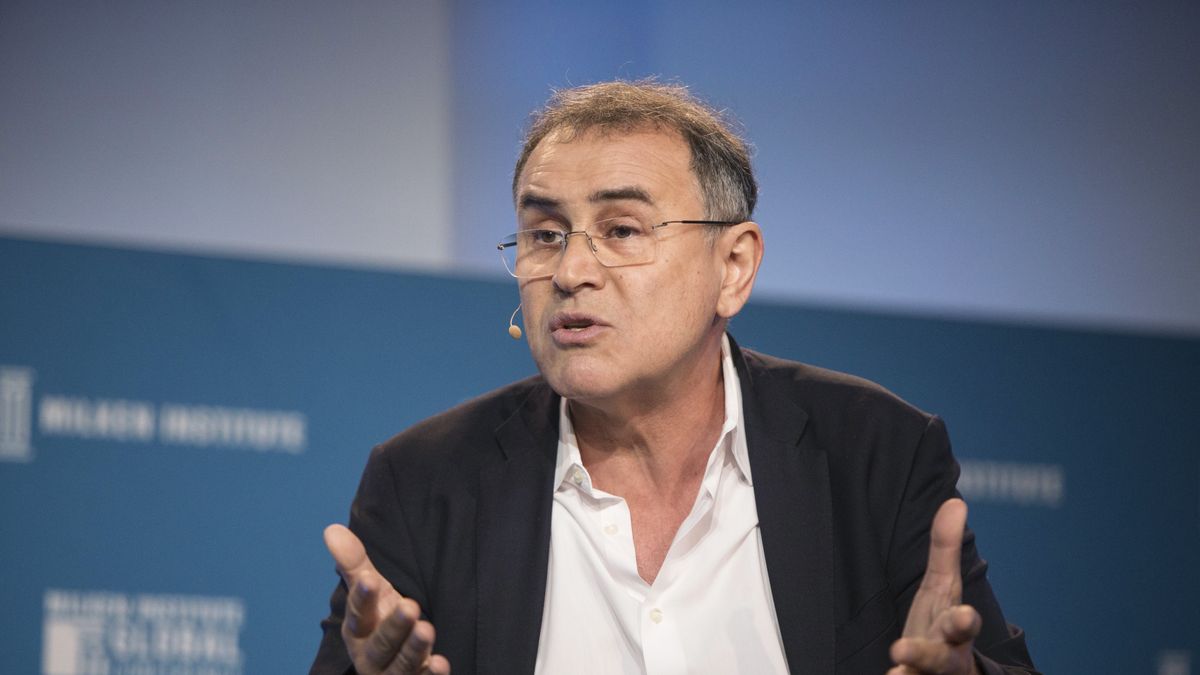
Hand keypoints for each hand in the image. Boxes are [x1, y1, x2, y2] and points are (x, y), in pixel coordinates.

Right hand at [324, 524, 450, 674]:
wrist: (397, 658)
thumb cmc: (381, 618)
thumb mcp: (372, 590)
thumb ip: (355, 563)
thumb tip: (331, 529)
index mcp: (358, 629)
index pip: (357, 614)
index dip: (362, 598)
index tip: (369, 579)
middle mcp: (372, 654)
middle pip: (380, 644)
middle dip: (393, 627)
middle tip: (410, 606)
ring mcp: (393, 672)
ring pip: (401, 665)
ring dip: (414, 648)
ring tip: (427, 629)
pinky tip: (440, 663)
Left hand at [888, 499, 980, 674]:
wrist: (947, 674)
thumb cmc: (942, 627)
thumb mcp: (942, 587)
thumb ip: (945, 548)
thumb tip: (954, 501)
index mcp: (954, 630)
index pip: (963, 624)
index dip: (963, 621)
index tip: (964, 616)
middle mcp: (945, 658)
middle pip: (941, 660)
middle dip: (926, 655)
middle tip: (901, 650)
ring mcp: (928, 674)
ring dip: (906, 674)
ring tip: (891, 672)